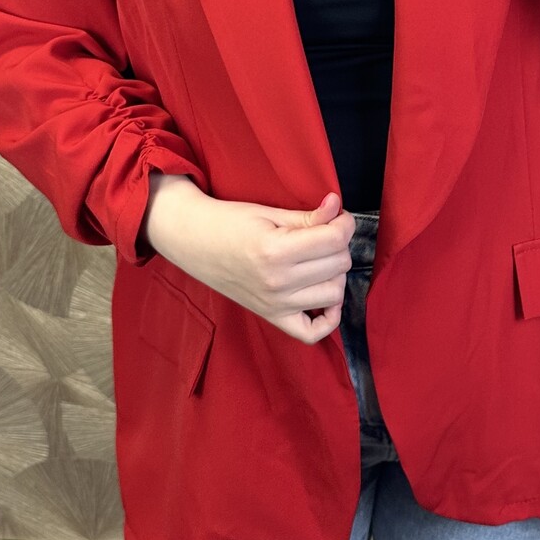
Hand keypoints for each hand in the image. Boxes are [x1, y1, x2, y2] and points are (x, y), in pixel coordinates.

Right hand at [144, 175, 354, 344]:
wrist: (194, 243)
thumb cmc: (229, 223)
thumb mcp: (270, 213)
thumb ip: (308, 216)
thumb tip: (338, 206)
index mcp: (276, 250)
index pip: (335, 239)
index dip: (344, 222)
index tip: (338, 215)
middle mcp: (278, 282)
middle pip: (339, 264)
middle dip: (338, 244)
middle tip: (324, 234)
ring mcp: (276, 304)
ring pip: (335, 293)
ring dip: (335, 274)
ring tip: (320, 260)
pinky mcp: (272, 317)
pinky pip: (313, 332)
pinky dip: (328, 317)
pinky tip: (324, 297)